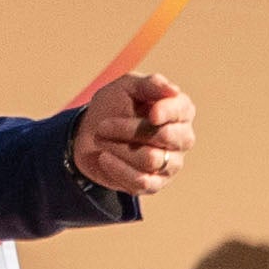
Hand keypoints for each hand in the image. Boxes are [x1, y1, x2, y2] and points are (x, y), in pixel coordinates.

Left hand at [72, 70, 191, 197]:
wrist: (86, 136)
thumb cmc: (112, 107)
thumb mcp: (125, 87)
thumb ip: (149, 84)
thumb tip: (173, 90)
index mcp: (180, 111)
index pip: (182, 111)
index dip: (167, 112)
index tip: (151, 113)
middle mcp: (182, 139)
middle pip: (165, 136)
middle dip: (128, 130)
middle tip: (103, 126)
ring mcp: (171, 164)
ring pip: (150, 159)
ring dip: (118, 148)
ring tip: (102, 140)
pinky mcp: (155, 184)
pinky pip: (142, 182)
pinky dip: (118, 169)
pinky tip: (104, 158)